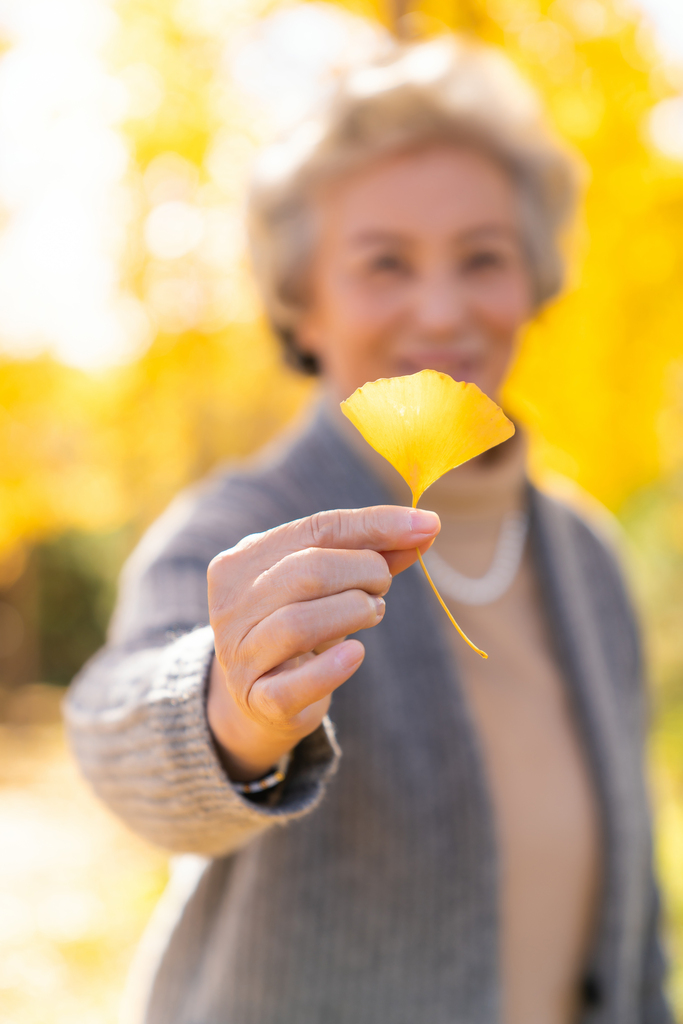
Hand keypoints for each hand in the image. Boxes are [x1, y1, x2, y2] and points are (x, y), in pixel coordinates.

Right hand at [207, 506, 439, 780]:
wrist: (261, 697)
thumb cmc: (302, 624)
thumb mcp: (328, 583)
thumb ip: (370, 554)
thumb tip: (423, 528)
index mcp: (242, 561)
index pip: (316, 529)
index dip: (376, 525)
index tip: (427, 524)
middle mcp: (230, 605)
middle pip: (308, 571)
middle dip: (365, 571)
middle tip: (383, 587)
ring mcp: (239, 655)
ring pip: (299, 623)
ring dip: (354, 611)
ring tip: (373, 612)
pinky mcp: (258, 700)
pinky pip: (296, 684)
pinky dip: (333, 669)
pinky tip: (357, 654)